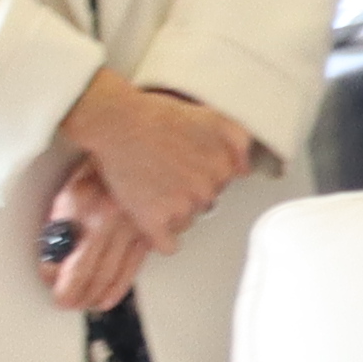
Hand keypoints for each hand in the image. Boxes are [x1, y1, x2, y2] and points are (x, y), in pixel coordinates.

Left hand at [39, 156, 150, 314]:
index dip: (69, 287)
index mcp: (94, 214)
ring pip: (123, 270)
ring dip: (106, 291)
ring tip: (93, 302)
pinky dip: (126, 279)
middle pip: (103, 272)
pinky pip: (141, 261)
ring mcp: (142, 224)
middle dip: (85, 293)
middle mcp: (119, 222)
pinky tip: (114, 292)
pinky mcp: (157, 224)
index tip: (62, 298)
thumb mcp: (68, 197)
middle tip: (74, 303)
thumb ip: (58, 233)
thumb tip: (52, 267)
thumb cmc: (97, 167)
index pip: (80, 265)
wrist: (132, 139)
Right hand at [57, 71, 256, 249]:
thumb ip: (237, 143)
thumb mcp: (212, 117)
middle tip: (166, 172)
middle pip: (205, 201)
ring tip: (152, 187)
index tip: (189, 166)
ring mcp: (182, 205)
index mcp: (225, 165)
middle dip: (188, 190)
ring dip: (173, 211)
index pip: (225, 182)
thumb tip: (245, 170)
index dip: (204, 173)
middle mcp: (209, 187)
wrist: (117, 122)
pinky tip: (154, 226)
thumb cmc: (156, 116)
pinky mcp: (154, 220)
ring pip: (187, 221)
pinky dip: (161, 239)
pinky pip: (168, 245)